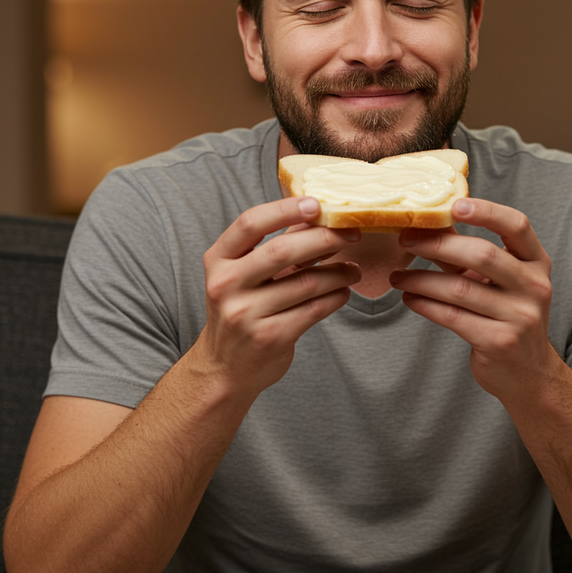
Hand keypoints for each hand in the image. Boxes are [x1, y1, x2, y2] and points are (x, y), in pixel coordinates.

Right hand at [200, 196, 360, 398]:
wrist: (224, 368)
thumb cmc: (240, 310)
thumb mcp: (243, 275)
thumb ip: (275, 245)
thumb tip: (317, 214)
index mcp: (218, 260)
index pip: (250, 223)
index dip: (285, 209)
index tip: (317, 203)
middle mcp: (226, 285)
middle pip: (282, 250)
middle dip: (325, 238)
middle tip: (352, 234)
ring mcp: (246, 313)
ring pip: (306, 282)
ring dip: (339, 272)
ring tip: (354, 270)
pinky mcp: (270, 337)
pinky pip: (314, 309)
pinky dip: (336, 297)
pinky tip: (343, 292)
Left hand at [389, 198, 553, 402]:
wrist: (527, 373)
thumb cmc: (506, 315)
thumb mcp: (499, 280)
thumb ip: (469, 252)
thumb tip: (430, 222)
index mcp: (537, 262)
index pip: (517, 225)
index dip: (486, 211)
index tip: (454, 205)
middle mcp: (534, 287)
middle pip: (482, 255)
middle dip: (437, 245)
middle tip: (405, 240)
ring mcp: (520, 316)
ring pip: (459, 288)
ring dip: (421, 279)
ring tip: (398, 276)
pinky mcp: (499, 341)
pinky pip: (452, 316)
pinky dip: (425, 304)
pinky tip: (409, 297)